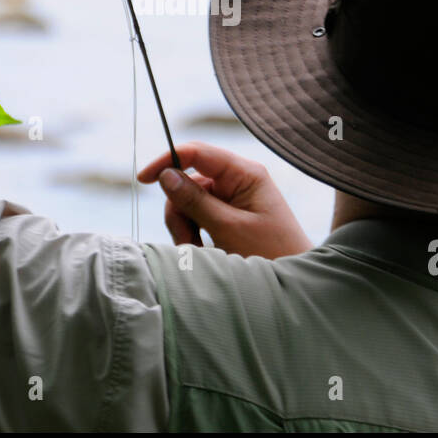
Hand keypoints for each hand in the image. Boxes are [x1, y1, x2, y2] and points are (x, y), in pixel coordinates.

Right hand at [137, 141, 312, 259]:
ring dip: (186, 229)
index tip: (143, 179)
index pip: (198, 152)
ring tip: (201, 255)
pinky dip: (193, 236)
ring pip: (187, 203)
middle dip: (181, 213)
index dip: (167, 160)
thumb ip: (195, 201)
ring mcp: (231, 198)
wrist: (294, 285)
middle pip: (187, 182)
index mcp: (245, 174)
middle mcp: (237, 180)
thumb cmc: (271, 253)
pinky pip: (196, 218)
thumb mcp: (229, 228)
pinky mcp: (227, 216)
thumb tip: (165, 175)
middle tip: (188, 245)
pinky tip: (205, 254)